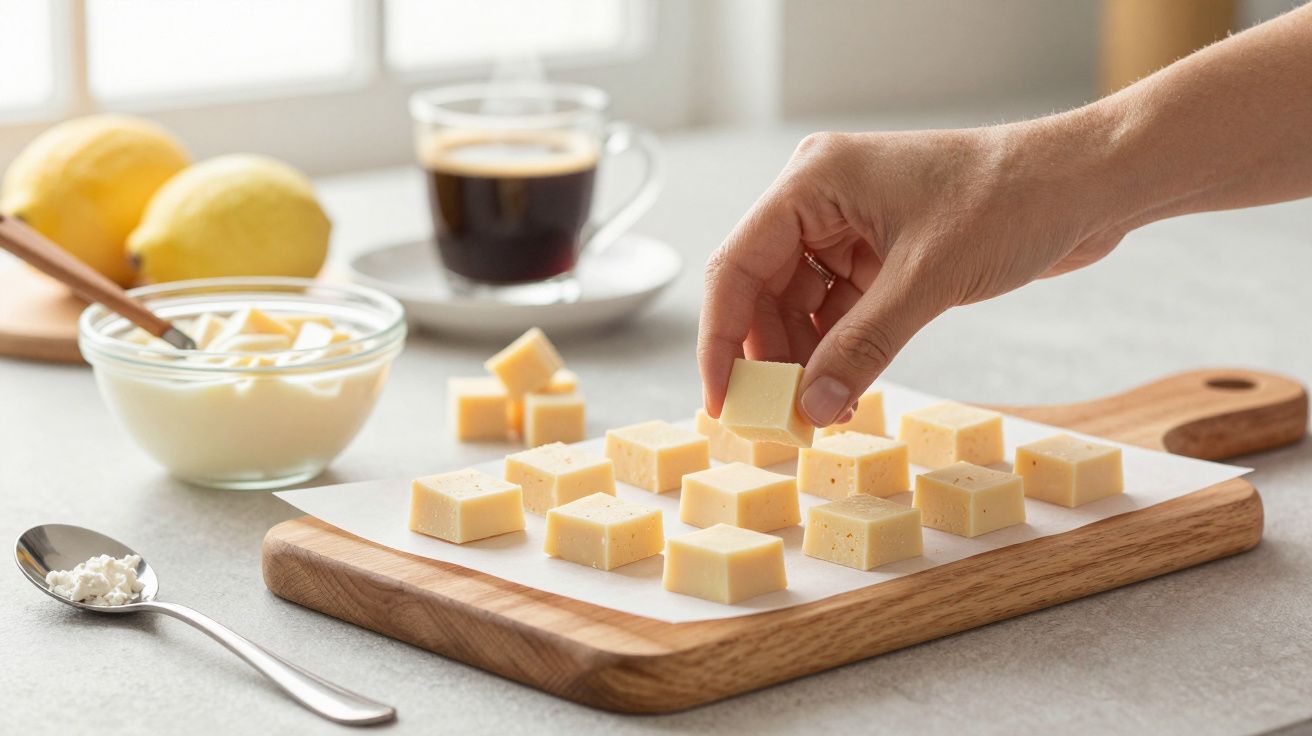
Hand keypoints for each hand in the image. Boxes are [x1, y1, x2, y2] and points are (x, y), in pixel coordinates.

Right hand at [698, 119, 1128, 425]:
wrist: (1088, 185)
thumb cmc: (1012, 198)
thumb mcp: (928, 280)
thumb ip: (862, 347)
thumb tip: (810, 409)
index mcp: (814, 181)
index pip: (737, 266)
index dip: (721, 339)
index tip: (722, 401)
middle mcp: (822, 201)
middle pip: (763, 292)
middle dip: (768, 358)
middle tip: (776, 420)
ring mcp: (851, 228)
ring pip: (799, 308)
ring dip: (805, 362)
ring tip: (816, 414)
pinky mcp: (881, 255)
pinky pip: (838, 313)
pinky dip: (838, 353)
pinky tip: (844, 391)